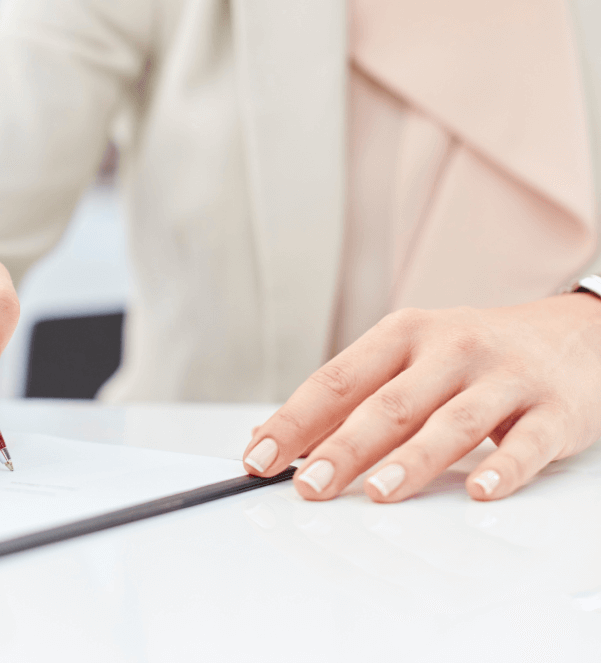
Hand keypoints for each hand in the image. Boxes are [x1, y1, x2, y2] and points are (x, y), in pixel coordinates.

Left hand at [241, 294, 600, 501]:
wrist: (580, 333)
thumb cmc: (475, 355)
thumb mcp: (408, 360)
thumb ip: (346, 399)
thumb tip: (272, 436)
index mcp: (403, 334)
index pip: (336, 380)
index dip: (295, 421)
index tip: (259, 456)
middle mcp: (451, 348)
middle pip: (388, 404)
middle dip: (342, 448)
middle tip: (308, 486)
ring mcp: (504, 378)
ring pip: (452, 422)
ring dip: (413, 460)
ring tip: (379, 493)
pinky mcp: (555, 409)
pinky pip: (528, 442)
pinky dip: (504, 468)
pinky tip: (481, 491)